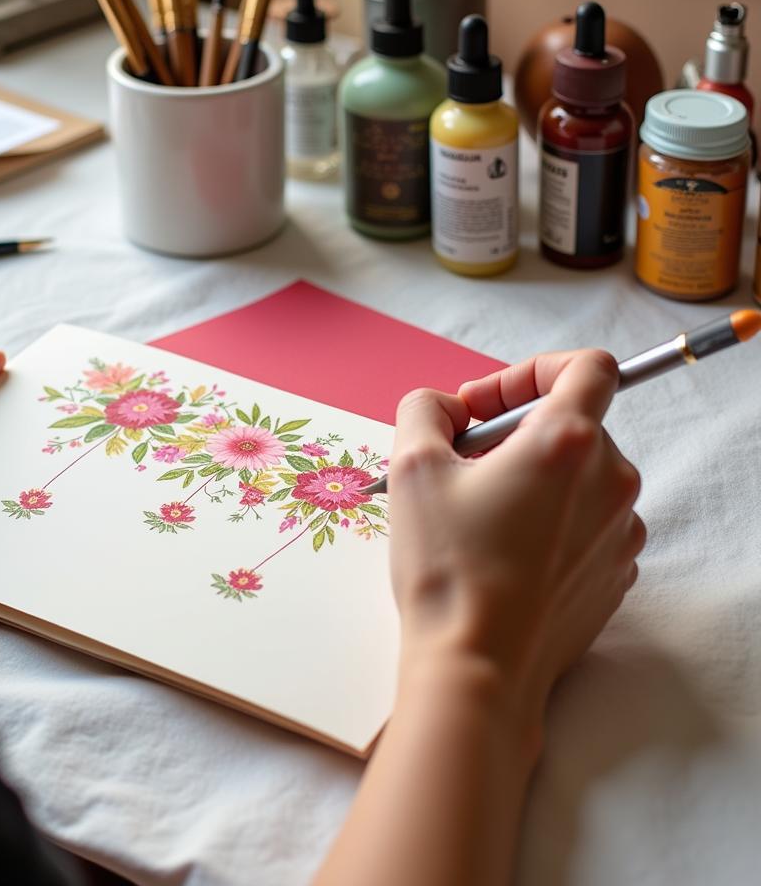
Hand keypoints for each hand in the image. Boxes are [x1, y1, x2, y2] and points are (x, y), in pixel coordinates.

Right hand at [389, 349, 643, 748]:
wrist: (478, 667)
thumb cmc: (447, 567)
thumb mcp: (412, 468)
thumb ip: (424, 410)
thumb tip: (445, 407)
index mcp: (567, 443)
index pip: (589, 366)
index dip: (533, 370)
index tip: (488, 405)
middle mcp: (610, 482)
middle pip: (574, 424)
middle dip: (516, 431)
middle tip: (463, 464)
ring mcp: (620, 531)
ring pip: (580, 475)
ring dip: (533, 476)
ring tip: (480, 513)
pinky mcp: (615, 572)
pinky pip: (587, 521)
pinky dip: (550, 518)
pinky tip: (504, 550)